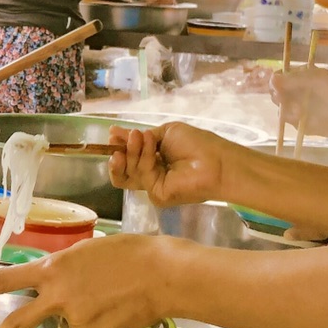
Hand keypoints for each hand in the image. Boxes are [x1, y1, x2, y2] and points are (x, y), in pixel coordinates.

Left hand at [0, 236, 176, 327]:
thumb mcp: (86, 253)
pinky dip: (103, 323)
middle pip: (18, 324)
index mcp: (53, 268)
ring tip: (114, 295)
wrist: (162, 273)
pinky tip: (121, 308)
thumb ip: (65, 273)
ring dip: (85, 314)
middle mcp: (58, 296)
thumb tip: (62, 299)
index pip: (8, 278)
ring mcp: (76, 319)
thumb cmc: (130, 253)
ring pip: (70, 324)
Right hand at [110, 122, 233, 208]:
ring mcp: (154, 186)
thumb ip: (142, 137)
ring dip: (131, 151)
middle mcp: (152, 175)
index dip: (119, 147)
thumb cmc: (196, 144)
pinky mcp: (157, 195)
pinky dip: (144, 158)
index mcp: (155, 161)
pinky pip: (141, 176)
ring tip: (138, 136)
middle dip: (119, 151)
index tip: (113, 134)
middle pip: (123, 169)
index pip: (129, 158)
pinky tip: (151, 147)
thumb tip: (114, 132)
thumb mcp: (165, 132)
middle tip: (119, 138)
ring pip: (128, 173)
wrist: (214, 160)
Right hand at [271, 67, 327, 144]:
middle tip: (287, 99)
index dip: (276, 82)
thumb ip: (295, 78)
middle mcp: (298, 92)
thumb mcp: (318, 79)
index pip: (279, 77)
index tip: (278, 87)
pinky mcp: (303, 124)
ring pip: (281, 108)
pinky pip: (289, 122)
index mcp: (302, 77)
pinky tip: (303, 118)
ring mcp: (300, 109)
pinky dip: (293, 119)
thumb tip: (272, 79)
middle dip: (279, 96)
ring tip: (300, 110)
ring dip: (286, 108)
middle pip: (276, 93)